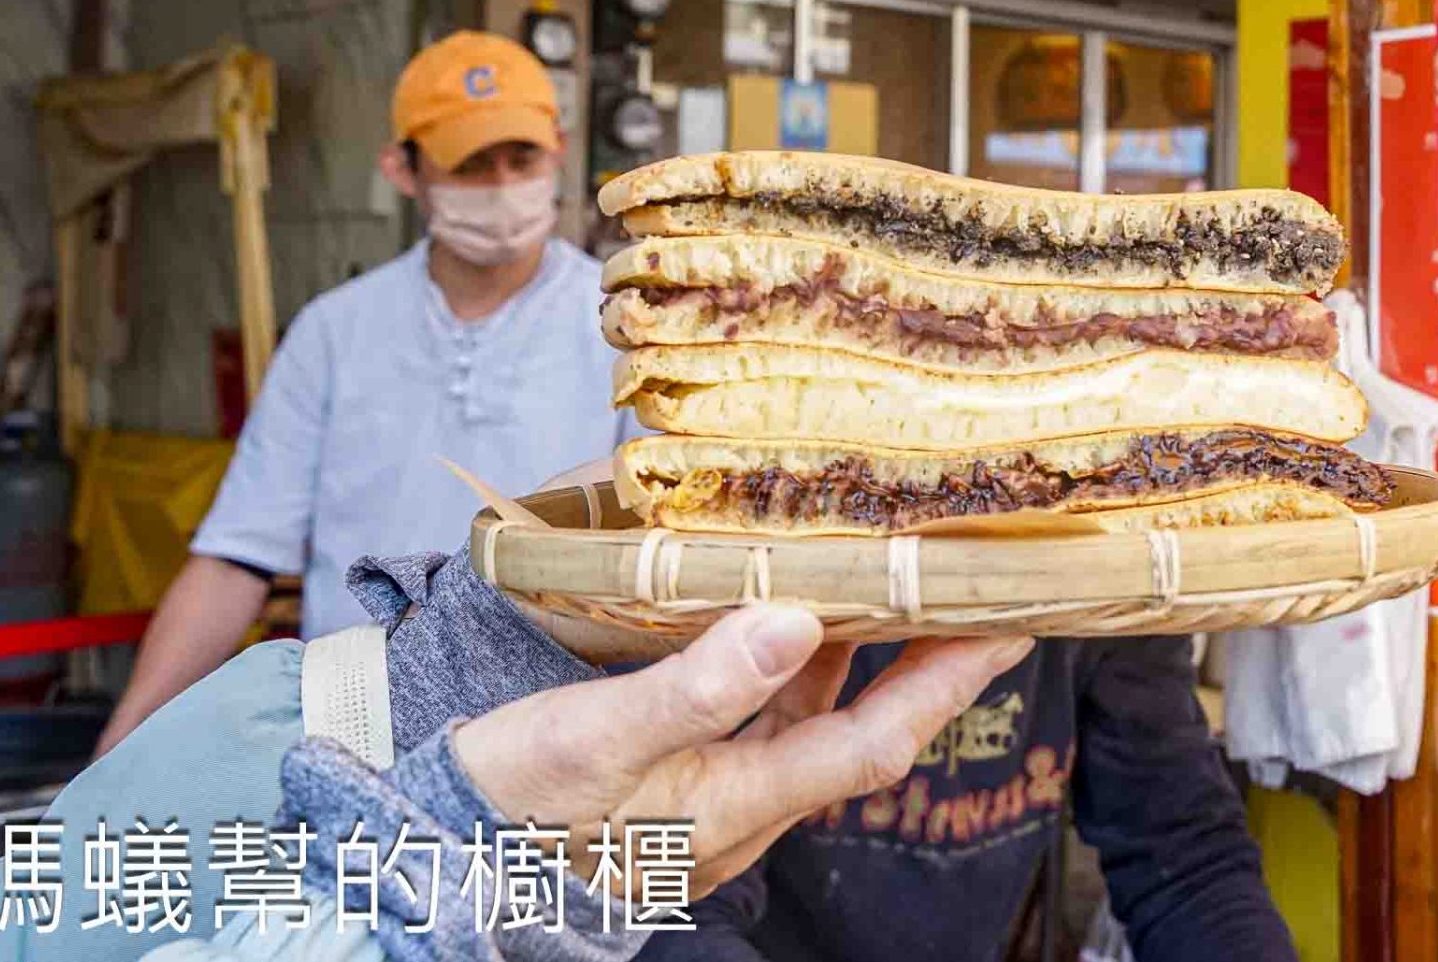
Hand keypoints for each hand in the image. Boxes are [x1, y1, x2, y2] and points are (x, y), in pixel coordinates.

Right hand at [455, 605, 1028, 896]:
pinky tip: (797, 610)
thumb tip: (794, 621)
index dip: (947, 683)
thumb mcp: (596, 736)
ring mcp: (712, 795)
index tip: (1008, 624)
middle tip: (986, 594)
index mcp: (736, 806)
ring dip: (865, 655)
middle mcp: (742, 807)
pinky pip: (763, 715)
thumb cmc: (508, 803)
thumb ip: (696, 685)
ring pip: (813, 716)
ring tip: (910, 584)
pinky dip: (795, 660)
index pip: (874, 742)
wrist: (428, 853)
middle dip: (929, 664)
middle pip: (861, 727)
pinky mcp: (680, 777)